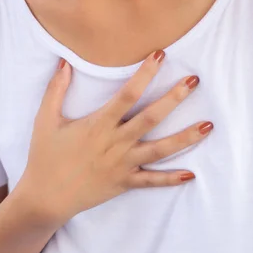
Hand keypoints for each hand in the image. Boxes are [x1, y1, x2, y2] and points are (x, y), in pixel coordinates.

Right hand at [16, 51, 212, 223]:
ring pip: (160, 150)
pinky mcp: (124, 183)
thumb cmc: (45, 157)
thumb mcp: (45, 121)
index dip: (145, 74)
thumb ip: (55, 91)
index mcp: (98, 125)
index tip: (161, 55)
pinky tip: (191, 174)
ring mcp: (122, 164)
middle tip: (194, 82)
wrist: (46, 197)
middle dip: (174, 98)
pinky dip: (171, 179)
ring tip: (208, 126)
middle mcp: (115, 143)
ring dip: (185, 138)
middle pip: (151, 118)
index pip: (127, 95)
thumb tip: (64, 63)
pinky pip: (151, 181)